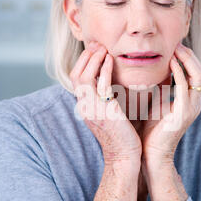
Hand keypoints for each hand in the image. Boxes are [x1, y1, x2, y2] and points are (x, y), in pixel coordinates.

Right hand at [69, 41, 141, 163]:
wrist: (125, 156)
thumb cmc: (122, 135)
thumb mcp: (110, 113)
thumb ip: (108, 97)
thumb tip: (115, 82)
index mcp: (85, 106)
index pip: (76, 78)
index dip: (83, 62)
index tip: (95, 50)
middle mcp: (84, 106)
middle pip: (76, 74)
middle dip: (86, 57)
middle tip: (97, 44)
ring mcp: (92, 109)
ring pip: (84, 77)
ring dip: (93, 59)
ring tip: (103, 48)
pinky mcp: (104, 111)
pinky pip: (100, 85)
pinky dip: (104, 69)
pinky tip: (110, 60)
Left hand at [140, 41, 200, 166]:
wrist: (151, 154)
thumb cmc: (151, 131)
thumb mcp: (157, 103)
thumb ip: (161, 88)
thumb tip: (155, 72)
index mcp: (189, 100)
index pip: (195, 72)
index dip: (187, 57)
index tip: (173, 45)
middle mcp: (194, 103)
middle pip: (200, 70)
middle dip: (189, 54)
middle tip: (175, 42)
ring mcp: (191, 108)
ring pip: (198, 75)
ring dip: (186, 59)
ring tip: (174, 48)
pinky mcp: (183, 113)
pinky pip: (184, 86)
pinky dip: (179, 71)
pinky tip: (170, 62)